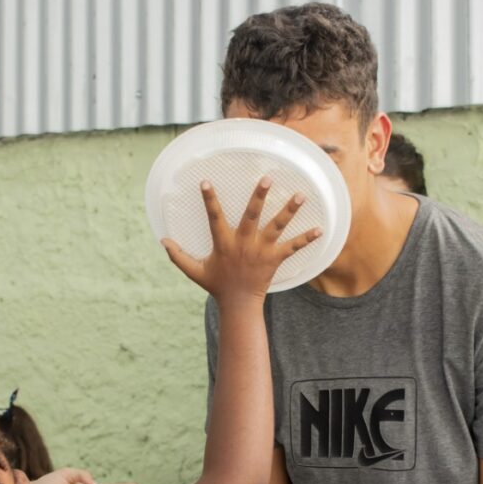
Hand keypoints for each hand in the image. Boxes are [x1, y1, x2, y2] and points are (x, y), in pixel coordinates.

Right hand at [162, 177, 320, 304]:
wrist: (238, 305)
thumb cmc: (217, 285)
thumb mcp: (194, 272)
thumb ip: (178, 256)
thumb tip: (162, 241)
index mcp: (224, 243)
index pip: (214, 217)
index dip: (209, 200)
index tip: (205, 182)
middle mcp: (244, 244)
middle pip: (252, 216)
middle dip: (259, 197)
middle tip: (267, 178)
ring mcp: (261, 251)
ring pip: (277, 227)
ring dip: (289, 211)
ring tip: (301, 195)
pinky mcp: (274, 259)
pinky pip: (293, 247)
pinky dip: (306, 239)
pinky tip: (320, 229)